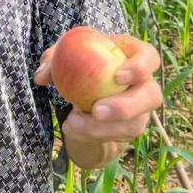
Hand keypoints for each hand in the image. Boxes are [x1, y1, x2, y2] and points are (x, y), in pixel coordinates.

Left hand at [33, 33, 162, 150]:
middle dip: (126, 106)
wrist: (86, 90)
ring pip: (135, 124)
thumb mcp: (67, 55)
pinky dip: (95, 135)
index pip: (149, 57)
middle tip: (97, 110)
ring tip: (74, 121)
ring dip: (104, 128)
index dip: (140, 67)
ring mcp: (141, 109)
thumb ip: (54, 60)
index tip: (117, 76)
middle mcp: (144, 83)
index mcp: (132, 55)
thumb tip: (41, 76)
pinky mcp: (130, 128)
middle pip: (152, 96)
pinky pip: (118, 137)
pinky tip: (73, 128)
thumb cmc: (80, 62)